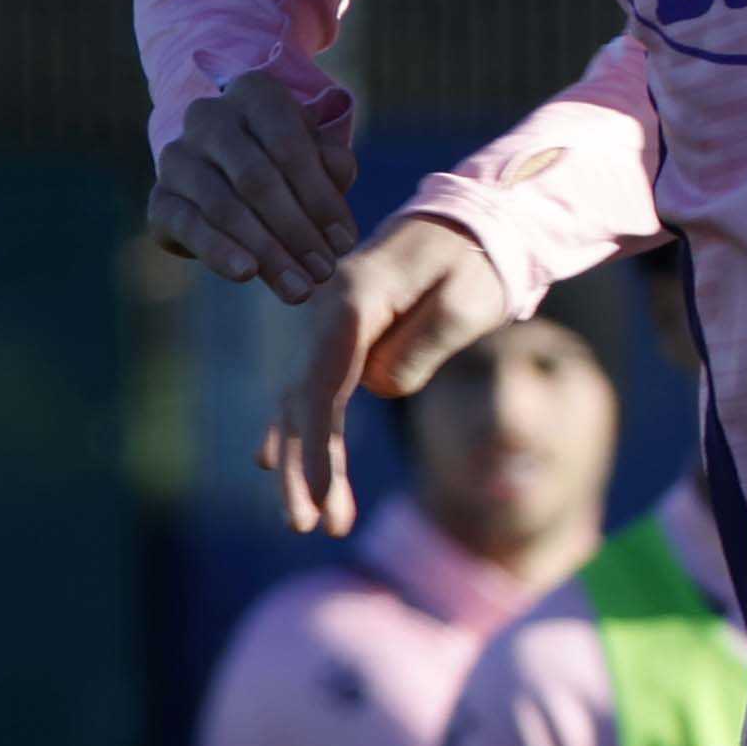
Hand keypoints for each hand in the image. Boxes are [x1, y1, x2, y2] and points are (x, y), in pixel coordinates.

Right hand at [147, 78, 359, 302]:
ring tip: (298, 288)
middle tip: (324, 273)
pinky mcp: (159, 197)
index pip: (289, 145)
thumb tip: (338, 175)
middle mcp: (208, 116)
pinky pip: (187, 225)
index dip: (320, 197)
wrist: (230, 173)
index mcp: (254, 93)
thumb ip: (333, 165)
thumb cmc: (289, 163)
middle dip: (296, 231)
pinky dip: (218, 251)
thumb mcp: (318, 157)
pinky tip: (246, 274)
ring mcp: (177, 155)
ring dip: (266, 252)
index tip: (344, 242)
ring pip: (224, 206)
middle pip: (256, 179)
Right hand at [264, 217, 513, 535]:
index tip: (323, 503)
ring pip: (301, 399)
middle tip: (309, 528)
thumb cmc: (477, 261)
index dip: (319, 452)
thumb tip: (379, 387)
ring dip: (301, 459)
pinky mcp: (341, 332)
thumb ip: (422, 346)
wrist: (471, 218)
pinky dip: (294, 427)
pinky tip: (269, 461)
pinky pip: (309, 385)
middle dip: (305, 469)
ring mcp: (328, 321)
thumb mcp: (466, 302)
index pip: (325, 389)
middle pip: (303, 401)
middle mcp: (327, 310)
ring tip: (306, 521)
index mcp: (355, 301)